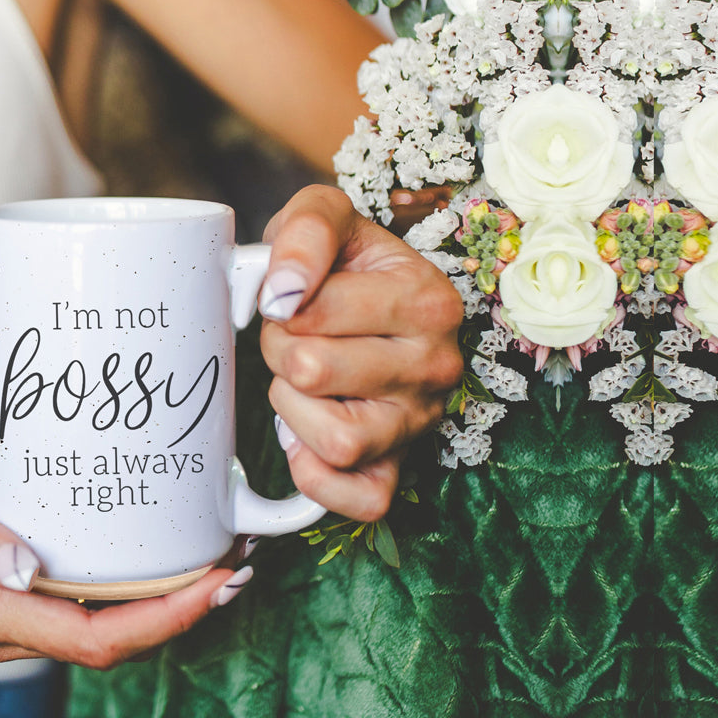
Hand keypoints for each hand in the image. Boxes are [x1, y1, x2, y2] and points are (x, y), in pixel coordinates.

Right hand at [0, 447, 243, 669]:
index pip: (92, 639)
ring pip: (94, 631)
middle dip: (180, 612)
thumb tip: (21, 568)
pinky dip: (120, 593)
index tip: (217, 580)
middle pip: (108, 643)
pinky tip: (140, 557)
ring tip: (207, 557)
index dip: (165, 618)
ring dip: (157, 604)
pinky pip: (72, 612)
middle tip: (236, 561)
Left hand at [257, 186, 463, 520]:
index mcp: (428, 301)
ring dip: (293, 411)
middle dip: (280, 352)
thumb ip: (305, 230)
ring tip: (305, 384)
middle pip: (311, 373)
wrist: (367, 303)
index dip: (280, 304)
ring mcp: (420, 424)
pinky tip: (306, 438)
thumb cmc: (344, 264)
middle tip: (295, 340)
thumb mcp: (327, 216)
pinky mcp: (397, 471)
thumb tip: (282, 292)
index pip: (310, 312)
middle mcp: (437, 367)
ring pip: (334, 441)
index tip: (295, 299)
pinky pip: (357, 500)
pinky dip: (316, 477)